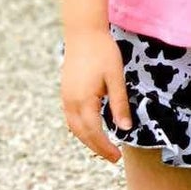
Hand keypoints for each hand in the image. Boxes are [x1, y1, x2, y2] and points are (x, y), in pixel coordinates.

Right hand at [61, 28, 133, 164]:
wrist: (83, 32)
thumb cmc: (103, 52)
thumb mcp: (116, 78)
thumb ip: (119, 104)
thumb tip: (125, 129)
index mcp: (84, 100)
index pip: (94, 133)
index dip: (105, 147)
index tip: (117, 157)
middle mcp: (71, 102)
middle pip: (82, 134)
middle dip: (96, 148)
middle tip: (112, 157)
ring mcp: (65, 96)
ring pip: (74, 127)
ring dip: (87, 139)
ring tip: (102, 146)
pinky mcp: (65, 91)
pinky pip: (71, 117)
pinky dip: (80, 128)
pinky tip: (91, 128)